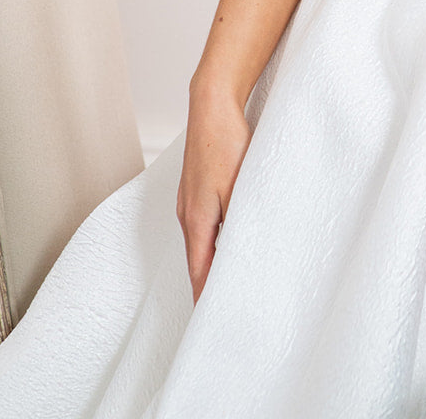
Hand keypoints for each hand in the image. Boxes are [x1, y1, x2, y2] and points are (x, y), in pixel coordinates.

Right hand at [176, 85, 251, 302]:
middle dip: (208, 283)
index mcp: (196, 220)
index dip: (205, 297)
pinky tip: (226, 238)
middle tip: (224, 306)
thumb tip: (238, 253)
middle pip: (197, 259)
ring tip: (226, 279)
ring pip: (200, 240)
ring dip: (211, 260)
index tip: (212, 320)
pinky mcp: (195, 187)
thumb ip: (236, 223)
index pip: (199, 271)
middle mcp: (187, 214)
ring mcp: (188, 200)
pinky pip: (202, 222)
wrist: (212, 105)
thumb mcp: (237, 188)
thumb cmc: (225, 144)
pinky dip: (212, 239)